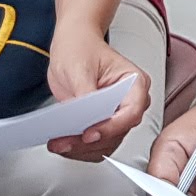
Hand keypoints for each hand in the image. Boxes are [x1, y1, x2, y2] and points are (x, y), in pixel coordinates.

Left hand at [43, 32, 150, 161]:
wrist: (72, 46)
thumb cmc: (81, 48)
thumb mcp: (80, 67)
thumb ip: (85, 94)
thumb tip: (85, 117)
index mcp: (134, 82)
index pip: (132, 112)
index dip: (111, 126)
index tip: (89, 133)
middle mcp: (129, 101)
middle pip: (118, 132)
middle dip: (90, 141)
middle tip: (66, 141)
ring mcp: (116, 114)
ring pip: (107, 143)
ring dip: (82, 149)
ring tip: (60, 143)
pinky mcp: (102, 123)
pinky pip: (96, 145)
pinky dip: (79, 148)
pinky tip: (64, 143)